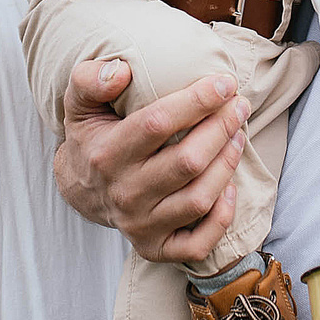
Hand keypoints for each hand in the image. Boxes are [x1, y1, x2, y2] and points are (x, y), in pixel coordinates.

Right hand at [52, 58, 247, 262]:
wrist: (80, 190)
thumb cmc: (93, 138)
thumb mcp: (80, 103)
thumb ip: (90, 79)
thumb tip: (122, 71)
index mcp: (106, 155)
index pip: (157, 124)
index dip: (197, 101)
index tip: (225, 83)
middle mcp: (123, 193)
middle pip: (187, 162)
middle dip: (222, 129)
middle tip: (239, 106)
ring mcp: (140, 225)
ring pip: (198, 199)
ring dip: (227, 165)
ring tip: (238, 136)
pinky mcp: (154, 247)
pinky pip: (198, 243)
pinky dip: (222, 216)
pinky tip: (229, 186)